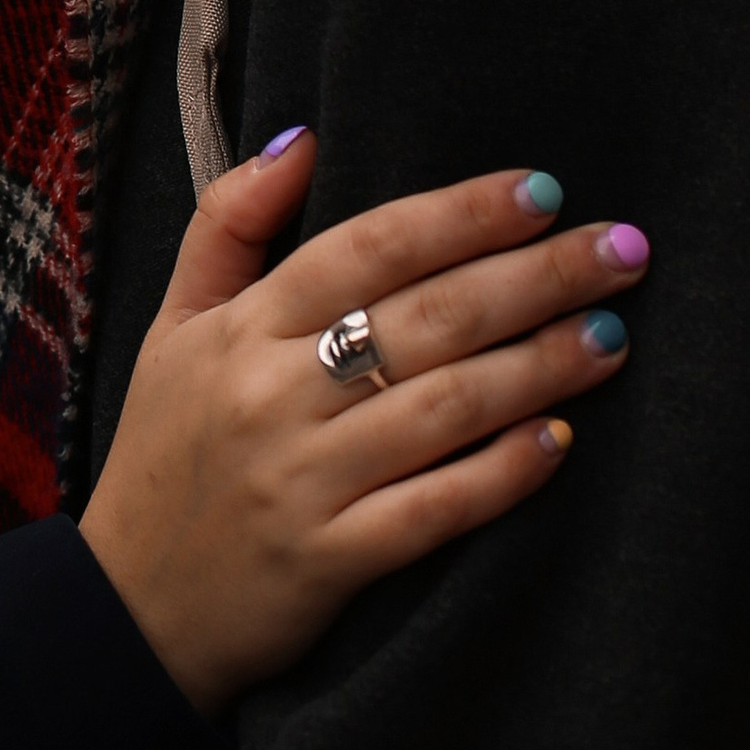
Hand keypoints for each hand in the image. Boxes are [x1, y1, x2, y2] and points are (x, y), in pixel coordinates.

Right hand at [78, 135, 648, 712]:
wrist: (128, 610)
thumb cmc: (167, 449)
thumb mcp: (173, 323)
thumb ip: (229, 222)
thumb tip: (305, 138)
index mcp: (239, 328)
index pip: (365, 246)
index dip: (458, 213)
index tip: (542, 188)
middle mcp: (271, 394)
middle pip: (423, 318)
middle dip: (533, 277)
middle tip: (621, 249)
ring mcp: (302, 480)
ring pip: (441, 408)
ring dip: (538, 366)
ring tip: (611, 335)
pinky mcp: (329, 561)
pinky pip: (432, 511)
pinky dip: (500, 475)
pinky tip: (559, 442)